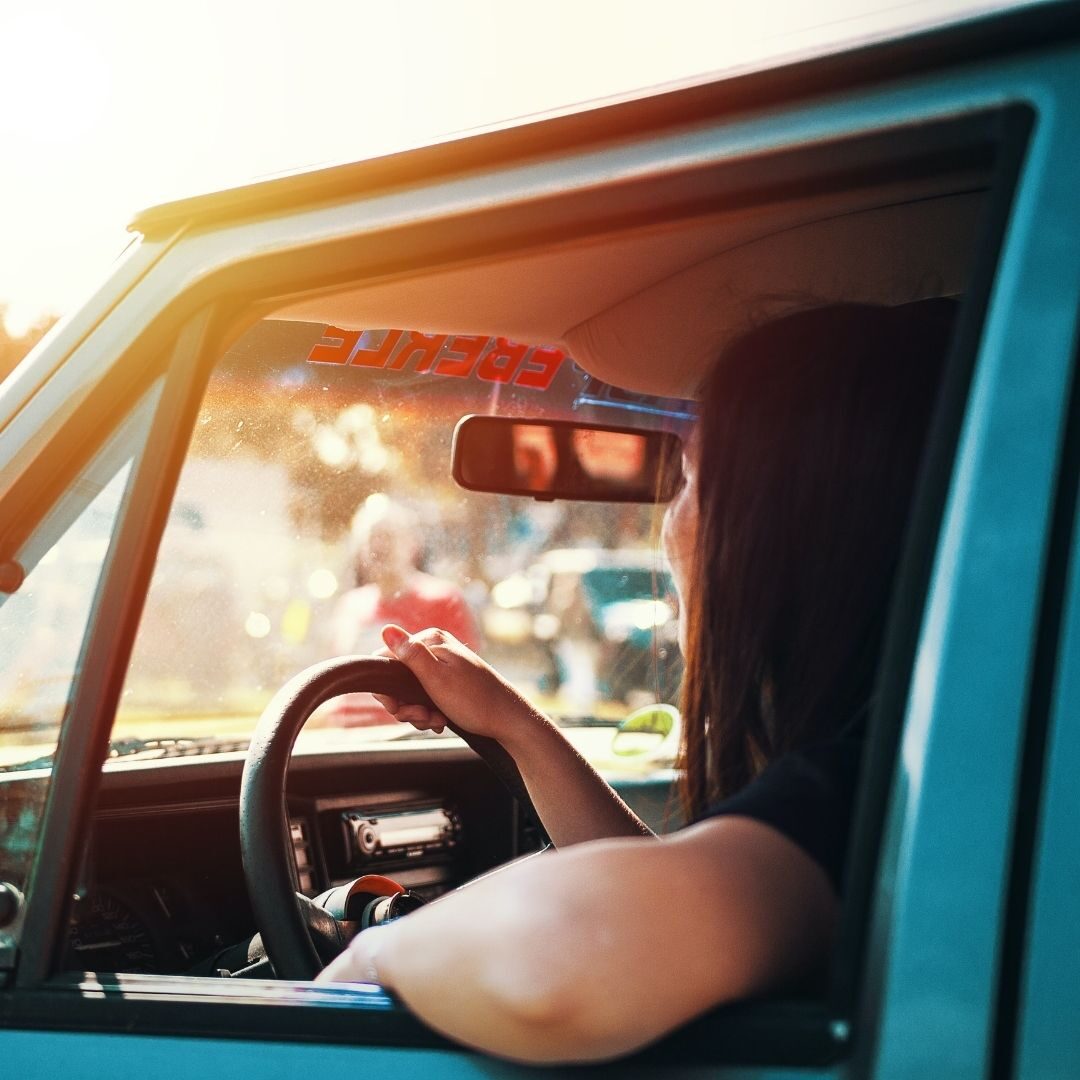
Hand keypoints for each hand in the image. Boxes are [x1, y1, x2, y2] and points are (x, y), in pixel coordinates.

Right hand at [373, 624, 544, 750]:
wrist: (508, 719)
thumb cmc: (474, 700)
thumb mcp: (436, 678)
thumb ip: (410, 654)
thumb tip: (386, 628)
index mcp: (431, 640)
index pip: (387, 660)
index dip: (387, 690)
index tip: (399, 709)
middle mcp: (436, 647)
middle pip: (398, 679)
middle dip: (406, 705)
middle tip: (423, 718)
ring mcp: (443, 664)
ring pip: (411, 692)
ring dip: (418, 713)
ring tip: (436, 720)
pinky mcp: (449, 680)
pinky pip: (425, 696)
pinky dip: (429, 712)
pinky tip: (441, 720)